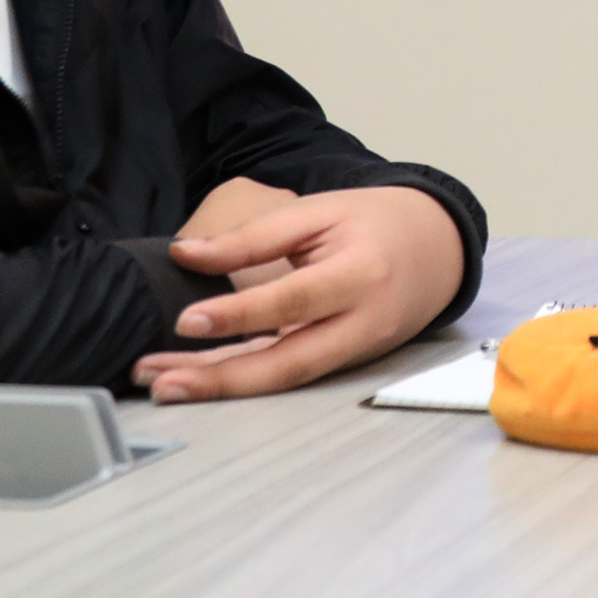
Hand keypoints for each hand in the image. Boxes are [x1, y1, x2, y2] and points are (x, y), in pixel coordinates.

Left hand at [132, 185, 464, 402]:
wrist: (438, 249)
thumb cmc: (374, 223)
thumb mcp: (319, 211)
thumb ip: (254, 235)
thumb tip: (186, 254)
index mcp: (361, 275)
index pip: (293, 301)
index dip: (239, 314)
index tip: (185, 321)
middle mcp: (363, 325)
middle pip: (288, 362)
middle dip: (220, 377)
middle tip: (160, 381)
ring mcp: (357, 353)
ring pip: (285, 379)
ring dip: (223, 386)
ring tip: (165, 385)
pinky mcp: (346, 366)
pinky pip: (291, 376)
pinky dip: (244, 380)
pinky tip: (201, 377)